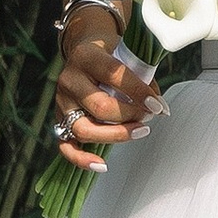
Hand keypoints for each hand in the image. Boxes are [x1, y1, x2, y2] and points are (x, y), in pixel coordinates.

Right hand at [54, 16, 159, 172]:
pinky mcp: (59, 121)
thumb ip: (142, 74)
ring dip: (117, 135)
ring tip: (141, 130)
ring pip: (84, 129)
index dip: (139, 92)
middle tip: (150, 114)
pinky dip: (82, 159)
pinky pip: (66, 146)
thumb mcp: (126, 53)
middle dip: (131, 115)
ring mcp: (62, 103)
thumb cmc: (111, 54)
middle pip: (100, 107)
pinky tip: (102, 165)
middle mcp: (69, 80)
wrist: (84, 53)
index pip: (114, 75)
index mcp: (86, 56)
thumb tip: (157, 104)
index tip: (158, 105)